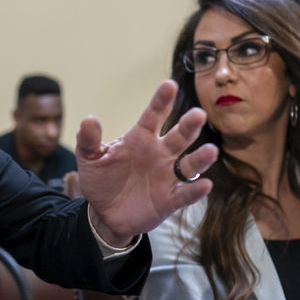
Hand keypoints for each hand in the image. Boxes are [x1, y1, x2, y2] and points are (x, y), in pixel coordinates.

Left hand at [76, 80, 217, 242]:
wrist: (103, 214)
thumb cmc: (101, 180)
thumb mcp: (90, 158)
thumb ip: (89, 139)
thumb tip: (89, 119)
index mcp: (141, 138)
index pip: (153, 116)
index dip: (162, 101)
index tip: (170, 85)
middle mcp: (159, 154)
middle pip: (179, 136)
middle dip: (189, 125)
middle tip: (198, 114)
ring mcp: (166, 177)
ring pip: (188, 164)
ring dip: (200, 157)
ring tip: (211, 150)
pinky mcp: (169, 200)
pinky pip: (185, 194)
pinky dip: (195, 190)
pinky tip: (205, 185)